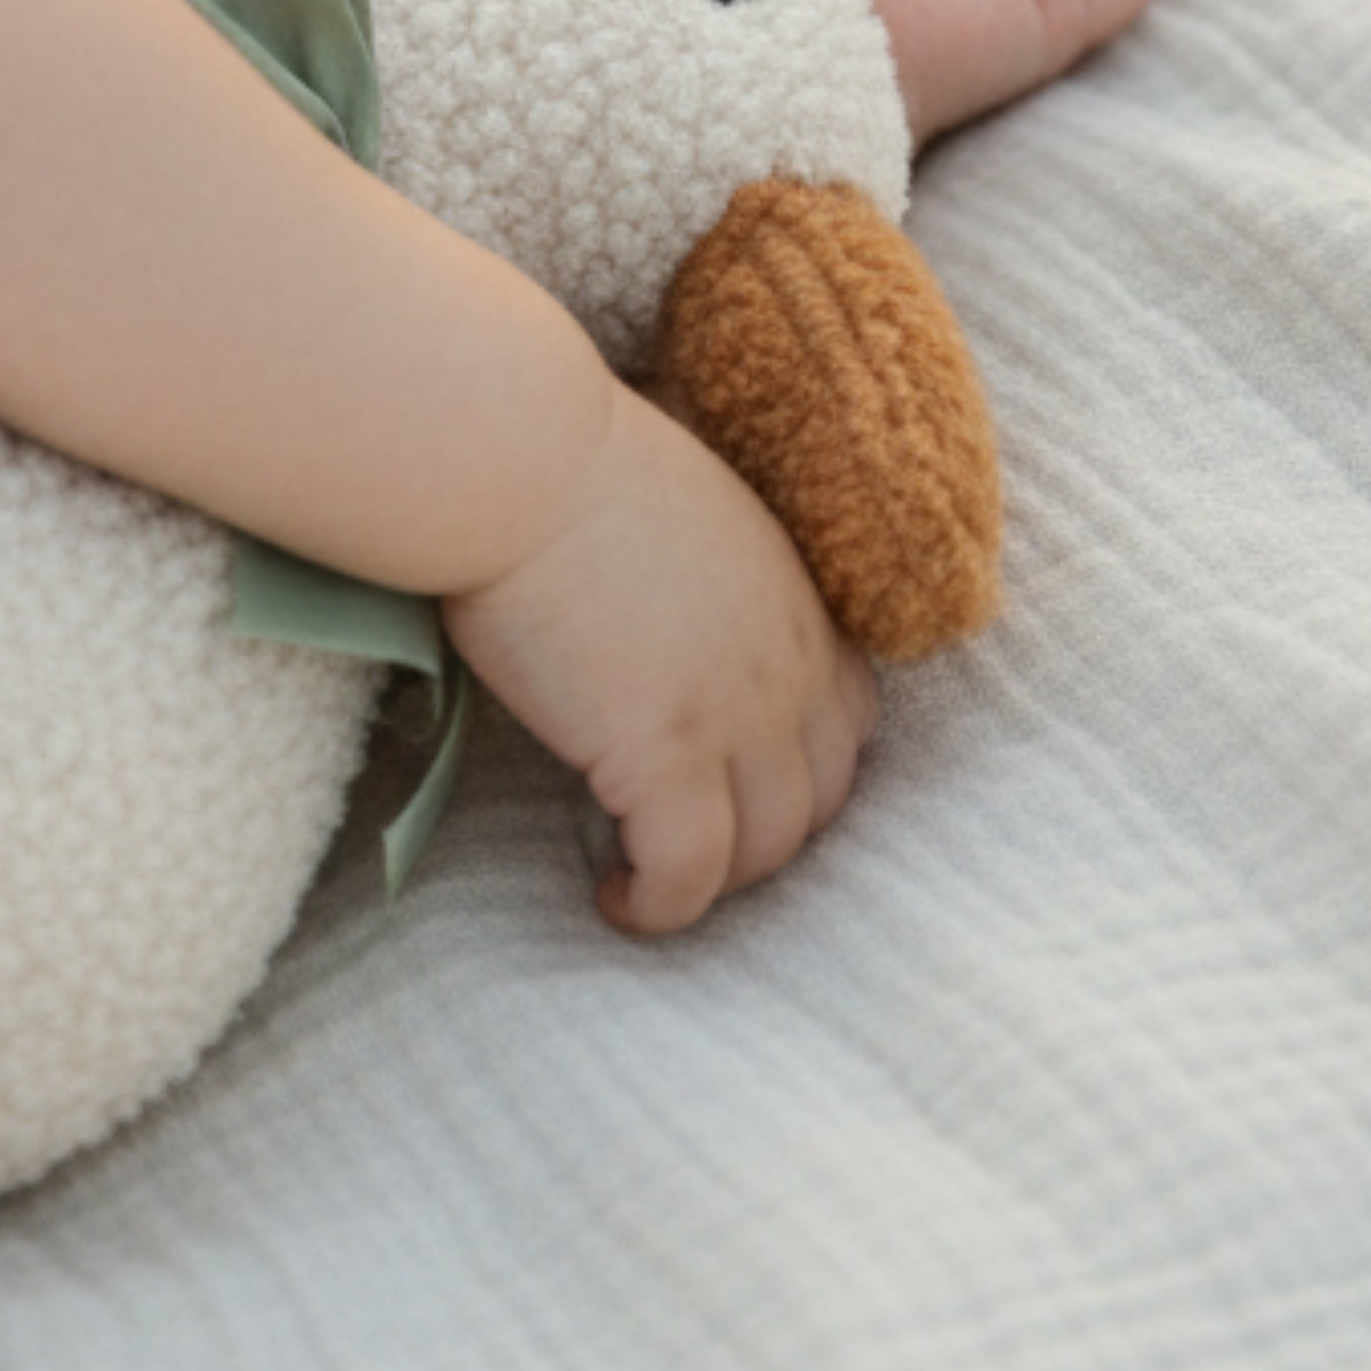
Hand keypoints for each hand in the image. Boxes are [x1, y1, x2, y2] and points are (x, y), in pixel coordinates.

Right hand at [443, 385, 875, 937]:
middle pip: (819, 799)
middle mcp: (787, 664)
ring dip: (712, 880)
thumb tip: (656, 600)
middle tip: (686, 845)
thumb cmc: (563, 464)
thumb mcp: (680, 507)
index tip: (742, 785)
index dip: (806, 769)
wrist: (520, 464)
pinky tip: (613, 900)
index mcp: (792, 599)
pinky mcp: (665, 756)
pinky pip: (687, 873)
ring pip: (763, 851)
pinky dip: (657, 906)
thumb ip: (703, 568)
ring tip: (649, 882)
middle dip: (761, 838)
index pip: (850, 719)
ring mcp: (736, 716)